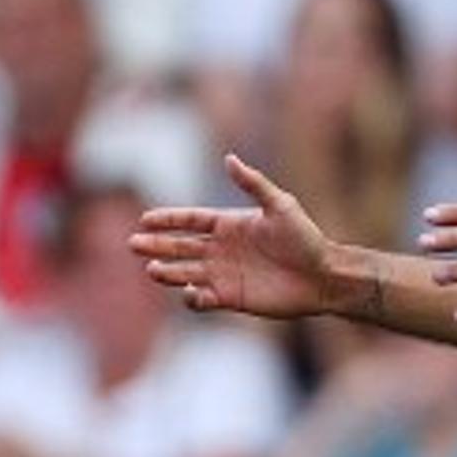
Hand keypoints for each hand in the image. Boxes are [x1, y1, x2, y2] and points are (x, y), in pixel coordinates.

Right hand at [133, 155, 345, 320]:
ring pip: (186, 272)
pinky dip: (191, 297)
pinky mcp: (230, 298)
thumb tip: (229, 158)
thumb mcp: (280, 205)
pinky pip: (202, 299)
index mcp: (229, 224)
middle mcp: (222, 249)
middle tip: (133, 244)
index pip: (191, 220)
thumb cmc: (305, 238)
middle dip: (157, 244)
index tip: (145, 219)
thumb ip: (252, 184)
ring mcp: (224, 274)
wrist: (322, 276)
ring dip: (167, 271)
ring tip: (152, 268)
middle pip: (180, 246)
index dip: (168, 219)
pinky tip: (189, 293)